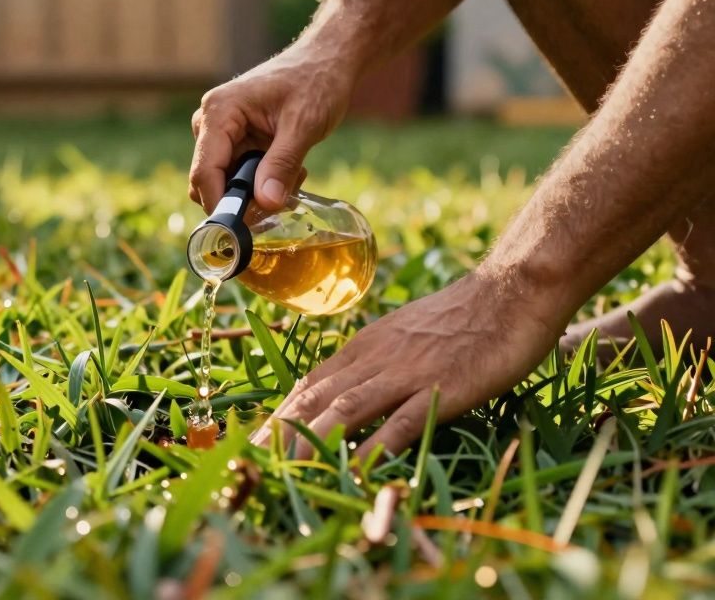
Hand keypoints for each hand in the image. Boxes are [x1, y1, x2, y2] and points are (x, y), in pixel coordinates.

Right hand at [189, 44, 355, 212]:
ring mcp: (220, 133)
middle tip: (282, 196)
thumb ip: (282, 165)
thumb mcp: (303, 125)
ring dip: (256, 191)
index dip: (221, 204)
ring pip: (225, 183)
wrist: (326, 61)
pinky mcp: (233, 140)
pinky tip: (289, 167)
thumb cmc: (315, 82)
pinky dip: (262, 181)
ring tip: (292, 174)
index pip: (204, 171)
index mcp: (219, 112)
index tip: (246, 228)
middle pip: (208, 181)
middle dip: (243, 199)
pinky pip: (238, 175)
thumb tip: (265, 205)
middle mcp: (210, 122)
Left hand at [249, 272, 562, 457]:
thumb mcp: (405, 335)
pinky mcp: (442, 388)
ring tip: (285, 470)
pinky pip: (401, 422)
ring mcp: (406, 374)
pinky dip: (374, 448)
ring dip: (312, 442)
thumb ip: (378, 361)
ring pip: (346, 410)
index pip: (309, 384)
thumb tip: (353, 391)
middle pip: (315, 399)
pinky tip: (355, 472)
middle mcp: (374, 359)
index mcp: (364, 347)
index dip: (280, 415)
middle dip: (281, 434)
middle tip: (252, 463)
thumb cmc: (463, 316)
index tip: (255, 443)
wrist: (510, 290)